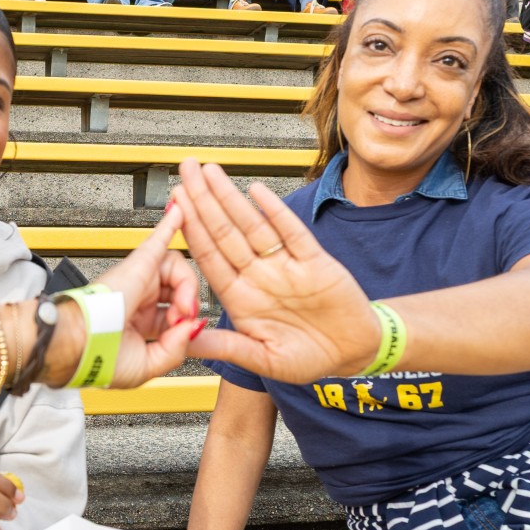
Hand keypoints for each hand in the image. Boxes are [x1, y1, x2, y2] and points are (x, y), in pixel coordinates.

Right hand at [47, 206, 200, 388]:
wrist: (74, 345)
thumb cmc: (96, 357)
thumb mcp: (147, 367)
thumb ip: (176, 349)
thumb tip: (193, 326)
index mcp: (140, 322)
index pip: (176, 315)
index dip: (186, 326)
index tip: (185, 337)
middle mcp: (140, 298)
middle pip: (180, 290)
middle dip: (188, 307)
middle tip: (182, 321)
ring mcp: (139, 280)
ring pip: (178, 270)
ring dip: (187, 287)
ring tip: (181, 305)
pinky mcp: (138, 265)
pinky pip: (159, 240)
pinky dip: (172, 224)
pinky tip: (182, 212)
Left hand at [171, 160, 383, 382]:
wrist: (355, 353)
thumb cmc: (309, 358)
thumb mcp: (263, 359)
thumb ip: (226, 347)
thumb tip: (185, 341)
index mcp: (242, 299)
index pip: (210, 257)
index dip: (192, 229)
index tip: (174, 205)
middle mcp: (260, 277)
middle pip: (224, 232)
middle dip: (203, 200)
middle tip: (186, 170)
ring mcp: (286, 266)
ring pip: (253, 225)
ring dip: (230, 197)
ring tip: (210, 172)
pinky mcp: (315, 262)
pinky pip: (292, 233)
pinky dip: (276, 212)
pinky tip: (258, 192)